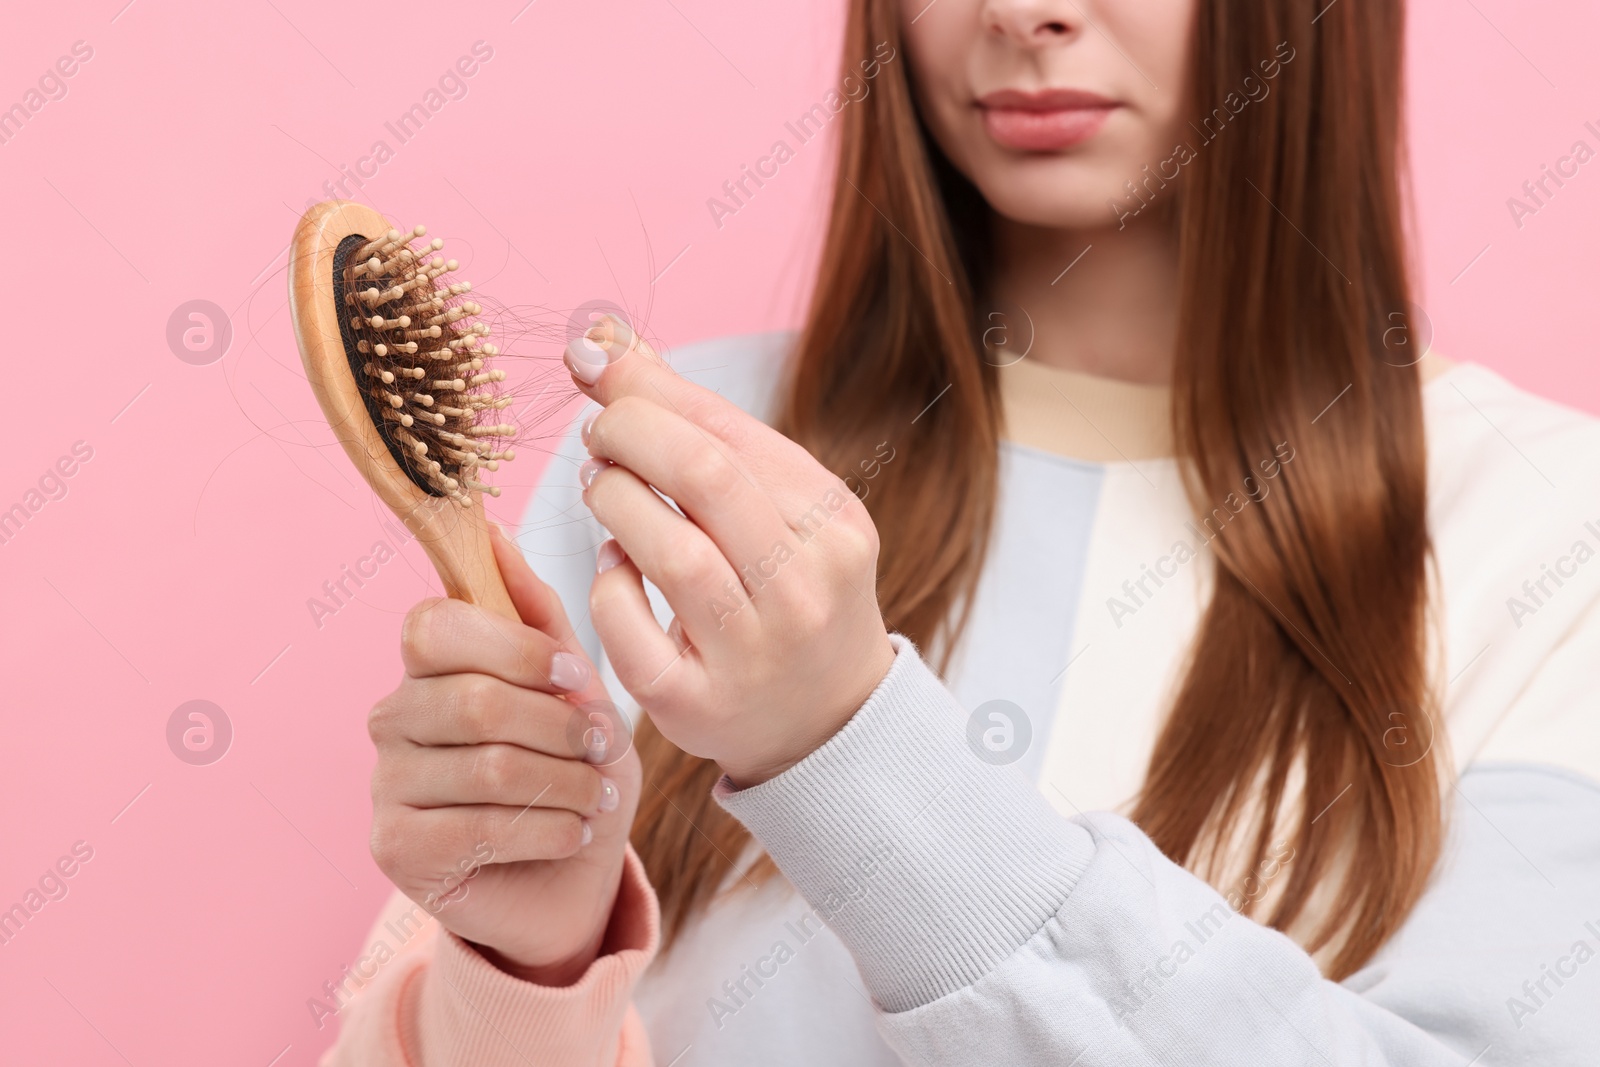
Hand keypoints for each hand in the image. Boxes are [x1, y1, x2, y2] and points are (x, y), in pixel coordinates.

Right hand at [366, 527, 640, 984]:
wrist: (572, 878)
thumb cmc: (571, 769)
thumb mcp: (573, 687)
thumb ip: (537, 615)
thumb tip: (493, 527)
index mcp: (429, 664)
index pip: (434, 627)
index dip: (513, 649)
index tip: (574, 675)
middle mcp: (393, 716)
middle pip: (472, 700)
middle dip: (559, 726)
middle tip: (606, 746)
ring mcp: (386, 783)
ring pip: (486, 768)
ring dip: (566, 783)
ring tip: (601, 794)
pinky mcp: (394, 848)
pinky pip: (477, 828)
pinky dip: (548, 830)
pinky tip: (576, 832)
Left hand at [563, 316, 895, 786]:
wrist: (824, 718)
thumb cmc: (787, 588)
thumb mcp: (774, 504)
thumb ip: (700, 425)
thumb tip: (606, 339)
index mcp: (834, 524)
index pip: (730, 431)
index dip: (646, 387)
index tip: (593, 361)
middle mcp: (805, 588)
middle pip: (706, 478)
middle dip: (629, 434)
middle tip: (599, 434)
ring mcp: (755, 653)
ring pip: (669, 552)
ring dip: (613, 502)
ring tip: (601, 489)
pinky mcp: (698, 705)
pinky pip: (630, 627)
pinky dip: (607, 582)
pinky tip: (614, 564)